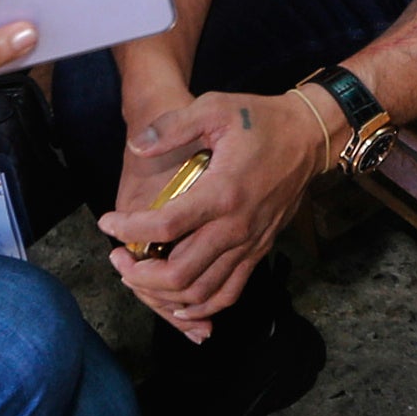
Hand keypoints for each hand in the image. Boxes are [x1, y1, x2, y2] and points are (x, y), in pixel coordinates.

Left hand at [97, 90, 324, 337]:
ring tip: (138, 277)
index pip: (165, 226)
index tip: (107, 222)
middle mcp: (235, 227)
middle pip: (179, 273)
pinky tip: (177, 304)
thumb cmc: (260, 120)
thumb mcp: (215, 108)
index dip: (128, 229)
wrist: (308, 137)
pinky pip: (228, 293)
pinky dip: (201, 307)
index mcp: (222, 192)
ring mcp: (249, 244)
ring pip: (201, 292)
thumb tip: (136, 146)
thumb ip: (173, 127)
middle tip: (118, 258)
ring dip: (163, 294)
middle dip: (139, 273)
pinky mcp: (259, 251)